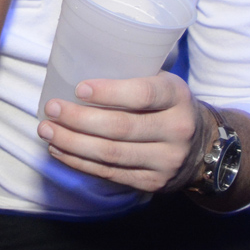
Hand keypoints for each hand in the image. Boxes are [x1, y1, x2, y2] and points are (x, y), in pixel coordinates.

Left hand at [37, 71, 208, 192]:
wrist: (202, 146)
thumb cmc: (168, 105)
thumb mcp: (163, 83)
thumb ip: (132, 76)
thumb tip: (75, 67)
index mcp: (177, 97)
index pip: (143, 94)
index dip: (109, 92)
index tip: (79, 89)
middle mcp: (176, 130)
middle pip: (121, 128)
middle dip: (80, 119)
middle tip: (52, 109)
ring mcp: (166, 161)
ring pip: (111, 154)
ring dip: (72, 143)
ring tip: (47, 130)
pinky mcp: (153, 183)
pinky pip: (110, 174)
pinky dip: (79, 162)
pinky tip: (59, 149)